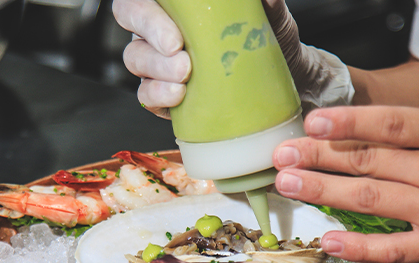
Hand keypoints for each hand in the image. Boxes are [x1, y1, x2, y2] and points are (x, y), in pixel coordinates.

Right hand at [113, 0, 352, 118]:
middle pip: (134, 29)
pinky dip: (158, 96)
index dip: (144, 13)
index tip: (175, 34)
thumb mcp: (271, 18)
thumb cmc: (267, 41)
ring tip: (184, 78)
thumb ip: (267, 4)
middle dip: (153, 42)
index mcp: (175, 8)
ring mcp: (157, 65)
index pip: (138, 2)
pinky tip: (178, 96)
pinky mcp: (163, 97)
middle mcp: (160, 32)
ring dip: (158, 71)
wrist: (283, 80)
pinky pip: (145, 96)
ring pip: (137, 62)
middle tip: (182, 60)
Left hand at [273, 7, 418, 262]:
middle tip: (281, 154)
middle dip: (321, 157)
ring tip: (289, 184)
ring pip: (375, 202)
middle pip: (372, 163)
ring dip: (326, 192)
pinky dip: (360, 249)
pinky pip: (397, 249)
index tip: (313, 121)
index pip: (395, 124)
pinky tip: (327, 239)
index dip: (351, 123)